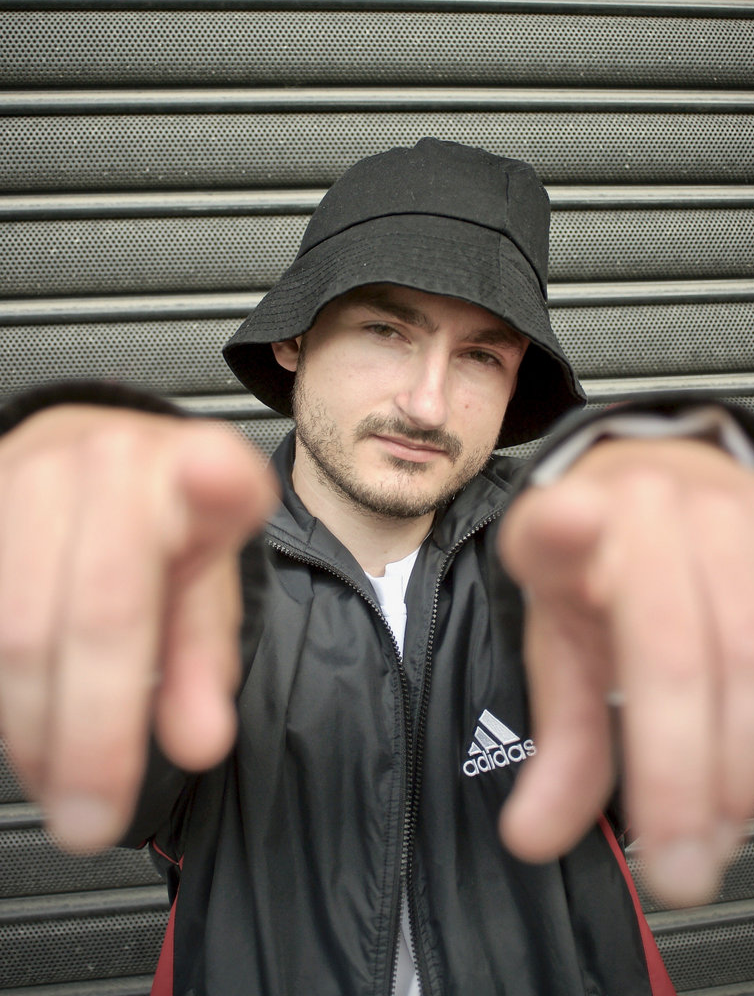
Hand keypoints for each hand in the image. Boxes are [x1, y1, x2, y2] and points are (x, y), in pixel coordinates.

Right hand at [0, 405, 275, 852]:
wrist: (85, 451)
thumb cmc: (158, 519)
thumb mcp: (203, 578)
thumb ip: (204, 657)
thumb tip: (200, 740)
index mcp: (192, 462)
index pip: (207, 490)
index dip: (212, 492)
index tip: (214, 509)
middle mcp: (106, 456)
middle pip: (94, 611)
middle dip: (92, 735)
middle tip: (93, 821)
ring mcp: (22, 470)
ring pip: (13, 628)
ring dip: (32, 727)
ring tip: (61, 783)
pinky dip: (3, 696)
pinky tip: (29, 733)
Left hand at [497, 437, 753, 906]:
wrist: (666, 486)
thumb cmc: (602, 576)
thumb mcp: (565, 648)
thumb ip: (562, 744)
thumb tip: (533, 839)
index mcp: (558, 530)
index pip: (555, 522)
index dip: (563, 526)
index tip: (568, 524)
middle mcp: (645, 505)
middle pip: (676, 646)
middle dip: (683, 776)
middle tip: (681, 872)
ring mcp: (727, 510)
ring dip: (746, 763)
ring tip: (719, 828)